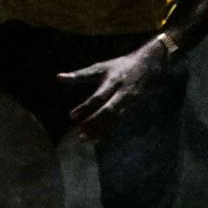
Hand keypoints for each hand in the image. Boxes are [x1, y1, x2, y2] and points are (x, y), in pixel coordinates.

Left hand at [56, 39, 170, 142]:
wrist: (150, 66)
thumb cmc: (120, 67)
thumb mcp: (100, 68)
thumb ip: (79, 75)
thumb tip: (57, 77)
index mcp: (112, 81)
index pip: (98, 96)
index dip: (86, 107)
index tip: (72, 116)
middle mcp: (121, 93)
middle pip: (108, 111)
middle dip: (93, 123)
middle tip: (78, 134)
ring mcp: (128, 103)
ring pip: (114, 120)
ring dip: (100, 131)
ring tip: (84, 140)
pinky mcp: (132, 110)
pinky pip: (119, 124)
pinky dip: (107, 133)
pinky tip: (96, 140)